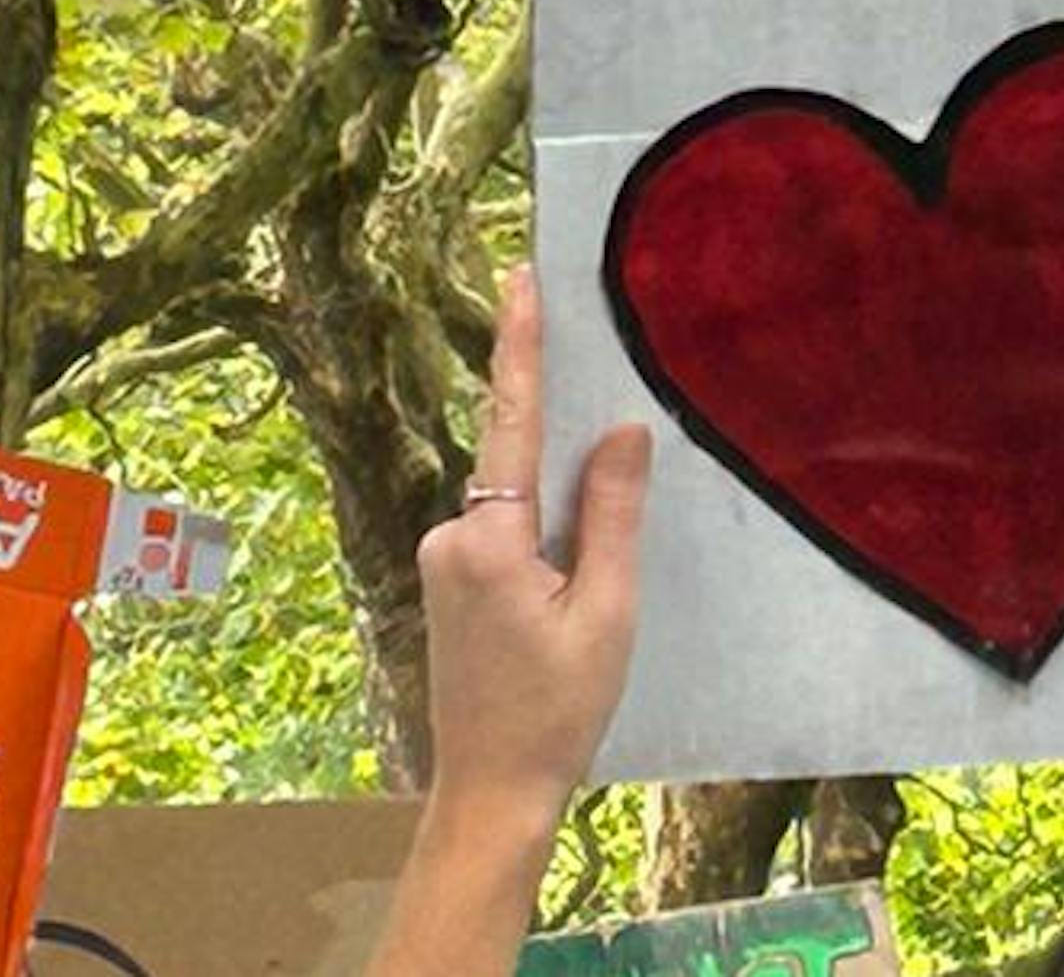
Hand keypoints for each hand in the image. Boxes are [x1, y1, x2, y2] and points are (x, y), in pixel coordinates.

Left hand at [416, 266, 649, 818]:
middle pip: (523, 467)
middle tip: (601, 517)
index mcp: (489, 539)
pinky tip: (575, 598)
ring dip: (565, 525)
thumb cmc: (557, 708)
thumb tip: (621, 429)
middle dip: (573, 469)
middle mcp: (450, 538)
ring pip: (519, 507)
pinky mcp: (449, 583)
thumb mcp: (606, 610)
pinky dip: (548, 544)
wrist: (493, 786)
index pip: (512, 422)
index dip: (521, 346)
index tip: (522, 277)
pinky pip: (507, 534)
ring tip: (591, 609)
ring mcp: (443, 562)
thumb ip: (612, 513)